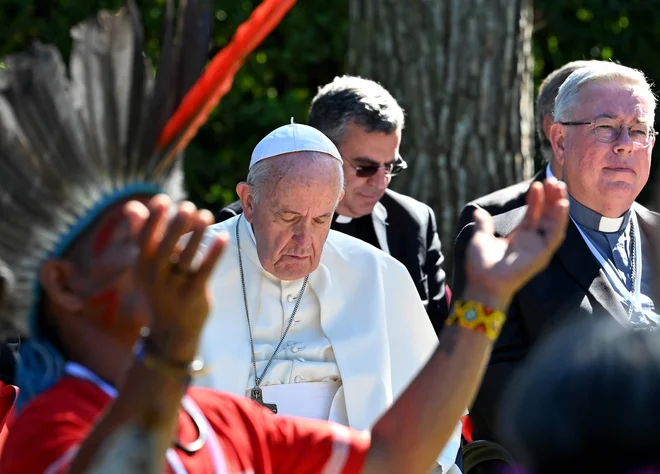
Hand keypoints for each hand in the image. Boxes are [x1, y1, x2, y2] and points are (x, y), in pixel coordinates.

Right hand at [123, 195, 227, 358]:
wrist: (171, 331)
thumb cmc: (161, 287)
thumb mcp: (147, 265)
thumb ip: (142, 235)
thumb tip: (132, 206)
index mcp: (143, 264)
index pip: (144, 238)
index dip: (153, 218)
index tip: (163, 200)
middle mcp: (156, 275)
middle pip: (165, 246)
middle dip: (176, 224)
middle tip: (188, 206)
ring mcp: (174, 286)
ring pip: (185, 257)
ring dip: (196, 234)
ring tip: (206, 214)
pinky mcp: (194, 295)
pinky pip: (205, 271)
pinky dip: (214, 253)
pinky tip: (223, 236)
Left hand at [464, 178, 568, 308]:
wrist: (483, 283)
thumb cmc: (481, 266)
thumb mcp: (481, 240)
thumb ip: (483, 226)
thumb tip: (479, 212)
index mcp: (519, 237)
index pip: (532, 214)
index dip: (536, 199)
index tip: (537, 185)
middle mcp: (531, 241)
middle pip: (546, 215)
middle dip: (551, 198)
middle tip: (553, 180)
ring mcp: (538, 248)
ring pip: (554, 222)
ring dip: (558, 205)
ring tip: (559, 186)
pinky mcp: (543, 254)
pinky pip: (555, 235)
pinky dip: (559, 220)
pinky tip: (561, 204)